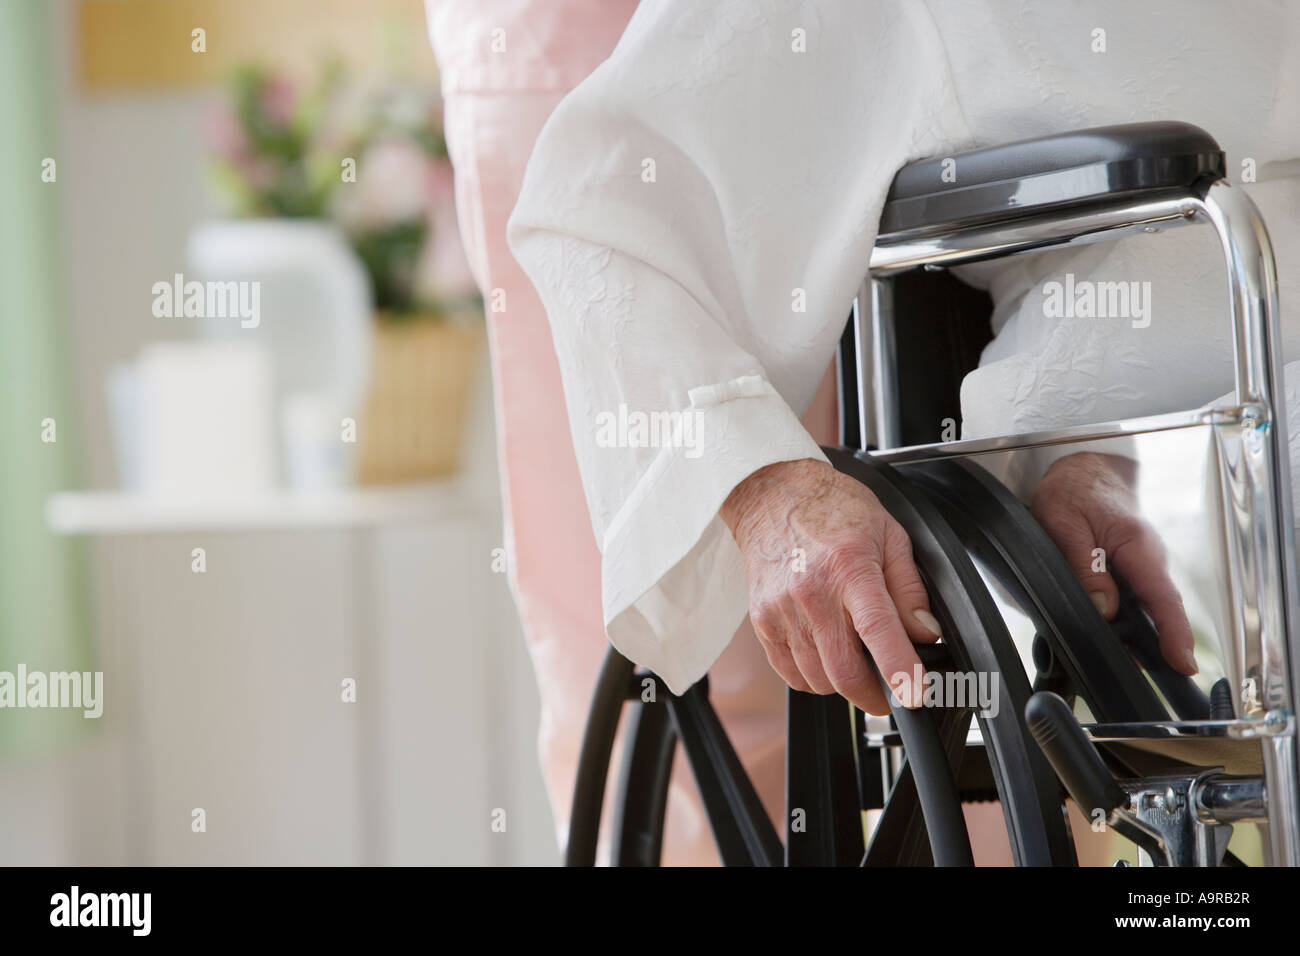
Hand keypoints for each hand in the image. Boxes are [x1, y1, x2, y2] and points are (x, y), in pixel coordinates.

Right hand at [720, 458, 942, 713]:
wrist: (771, 494)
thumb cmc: (831, 508)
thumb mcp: (888, 533)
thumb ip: (908, 587)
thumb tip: (925, 633)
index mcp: (849, 567)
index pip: (876, 629)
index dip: (898, 668)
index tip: (914, 694)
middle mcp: (811, 592)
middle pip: (843, 670)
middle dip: (873, 695)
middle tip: (889, 692)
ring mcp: (781, 610)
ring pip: (817, 678)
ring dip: (842, 685)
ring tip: (854, 663)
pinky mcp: (762, 621)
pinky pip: (789, 672)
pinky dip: (812, 678)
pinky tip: (825, 658)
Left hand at [1029, 452, 1196, 675]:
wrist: (1082, 470)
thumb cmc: (1073, 491)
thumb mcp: (1064, 524)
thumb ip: (1083, 567)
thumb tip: (1103, 608)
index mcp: (1136, 545)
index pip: (1162, 597)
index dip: (1174, 634)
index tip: (1182, 663)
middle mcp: (1148, 555)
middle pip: (1156, 608)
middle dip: (1151, 643)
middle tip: (1134, 669)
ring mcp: (1143, 561)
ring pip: (1143, 605)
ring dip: (1133, 631)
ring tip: (1117, 652)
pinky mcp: (1133, 566)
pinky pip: (1133, 596)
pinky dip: (1123, 615)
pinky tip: (1108, 627)